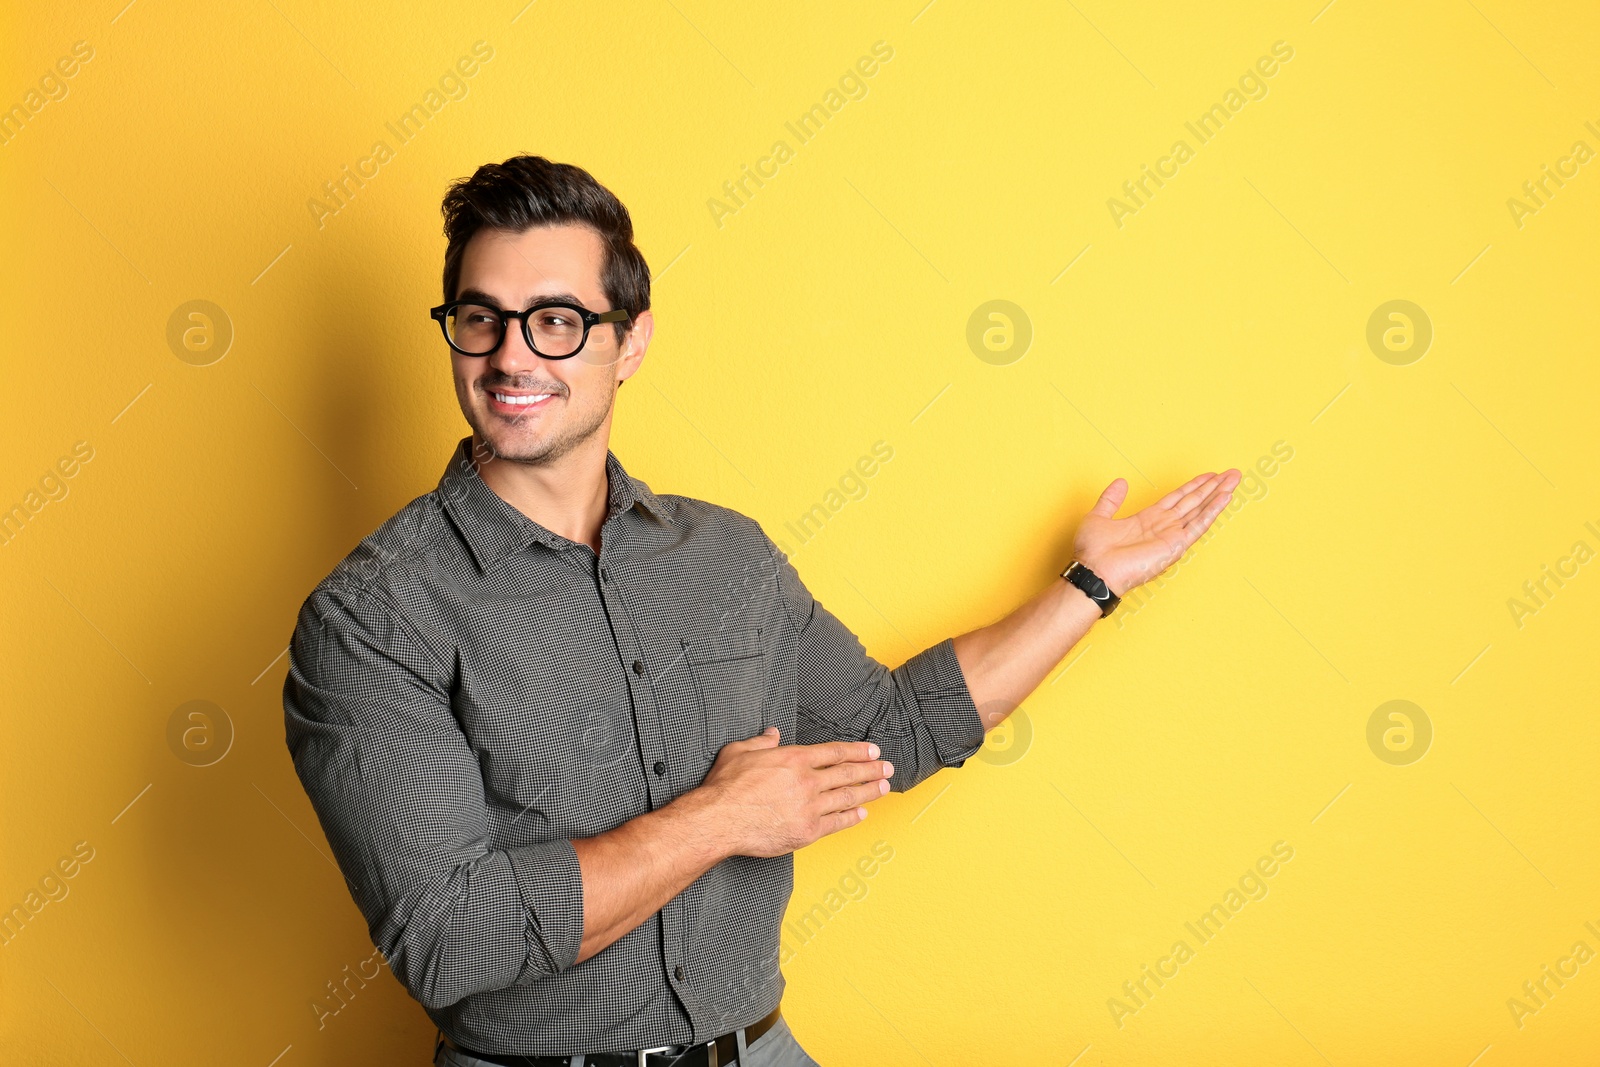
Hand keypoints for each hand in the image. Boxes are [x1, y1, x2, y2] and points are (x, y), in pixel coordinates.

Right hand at [699, 727, 893, 858]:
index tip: (872, 750)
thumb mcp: (739, 751)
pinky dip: (852, 817)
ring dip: (869, 791)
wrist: (719, 820)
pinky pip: (837, 823)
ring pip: (847, 797)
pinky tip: (862, 812)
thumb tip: (773, 733)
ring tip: (884, 786)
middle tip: (887, 767)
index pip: (835, 752)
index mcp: (794, 759)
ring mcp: (810, 807)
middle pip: (847, 773)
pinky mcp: (808, 831)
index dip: (857, 751)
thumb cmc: (725, 787)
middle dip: (871, 769)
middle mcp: (807, 781)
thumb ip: (761, 741)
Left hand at [1072, 469, 1241, 595]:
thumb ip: (1111, 499)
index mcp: (1148, 519)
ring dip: (1217, 494)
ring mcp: (1170, 536)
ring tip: (1233, 480)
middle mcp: (1163, 527)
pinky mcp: (1174, 545)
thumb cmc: (1092, 551)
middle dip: (1212, 487)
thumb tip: (1120, 482)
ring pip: (1199, 510)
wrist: (1093, 571)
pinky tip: (1225, 498)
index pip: (1177, 499)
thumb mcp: (1099, 516)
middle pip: (1193, 502)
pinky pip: (1198, 525)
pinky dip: (1212, 511)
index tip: (1208, 475)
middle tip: (1231, 473)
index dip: (1193, 486)